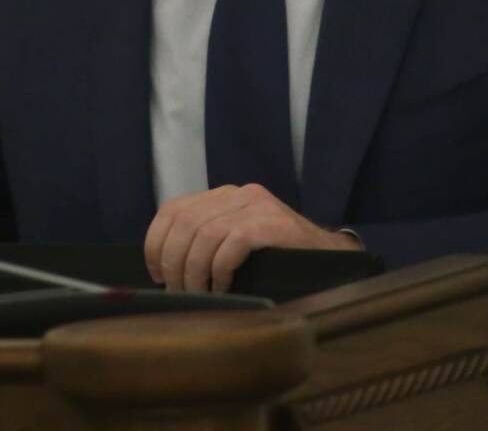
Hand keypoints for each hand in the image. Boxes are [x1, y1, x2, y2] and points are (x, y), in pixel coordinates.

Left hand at [144, 183, 359, 293]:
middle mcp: (237, 193)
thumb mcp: (235, 244)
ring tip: (199, 294)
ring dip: (194, 271)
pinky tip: (222, 288)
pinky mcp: (272, 223)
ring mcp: (256, 205)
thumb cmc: (277, 260)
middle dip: (174, 262)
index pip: (173, 209)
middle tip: (179, 292)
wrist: (330, 259)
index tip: (157, 274)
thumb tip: (165, 271)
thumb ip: (206, 243)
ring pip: (204, 233)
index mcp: (222, 196)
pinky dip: (220, 270)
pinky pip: (231, 243)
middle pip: (184, 222)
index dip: (156, 242)